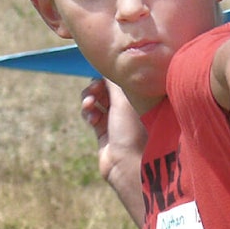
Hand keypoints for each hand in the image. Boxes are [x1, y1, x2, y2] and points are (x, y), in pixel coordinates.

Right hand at [81, 78, 146, 226]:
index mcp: (141, 95)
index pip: (122, 76)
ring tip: (89, 103)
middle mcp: (130, 105)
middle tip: (93, 90)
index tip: (101, 72)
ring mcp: (116, 118)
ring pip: (97, 99)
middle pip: (107, 86)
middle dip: (96, 85)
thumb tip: (105, 64)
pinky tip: (91, 117)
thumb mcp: (124, 98)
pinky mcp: (104, 130)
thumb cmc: (132, 129)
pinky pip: (92, 113)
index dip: (109, 73)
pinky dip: (88, 112)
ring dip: (89, 98)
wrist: (127, 164)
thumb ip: (113, 80)